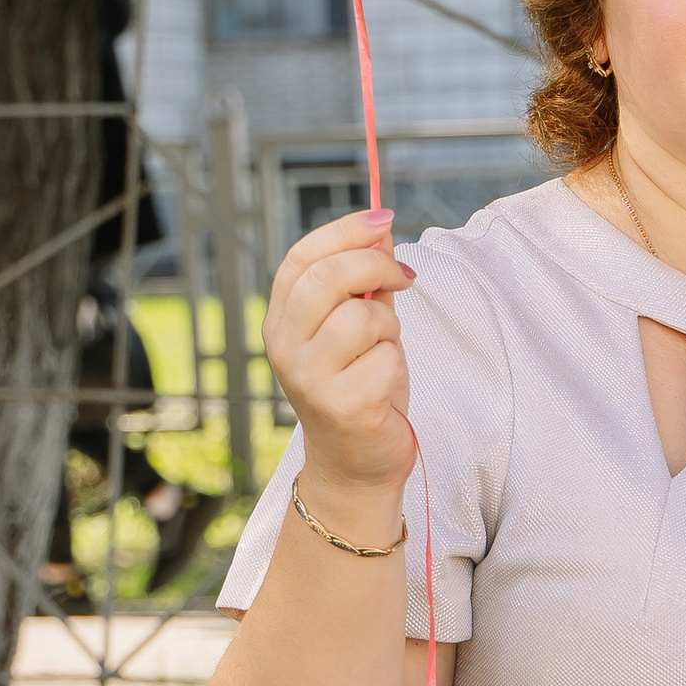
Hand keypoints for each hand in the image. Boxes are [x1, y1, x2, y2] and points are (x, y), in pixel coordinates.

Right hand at [260, 206, 414, 517]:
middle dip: (375, 266)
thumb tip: (380, 229)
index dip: (343, 231)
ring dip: (389, 326)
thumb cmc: (359, 389)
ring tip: (385, 349)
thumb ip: (365, 282)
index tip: (383, 219)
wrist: (355, 466)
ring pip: (361, 316)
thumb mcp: (358, 329)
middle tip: (403, 278)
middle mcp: (284, 347)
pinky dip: (395, 363)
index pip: (301, 259)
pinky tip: (384, 384)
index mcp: (281, 322)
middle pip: (326, 278)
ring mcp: (308, 377)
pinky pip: (384, 357)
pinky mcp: (341, 404)